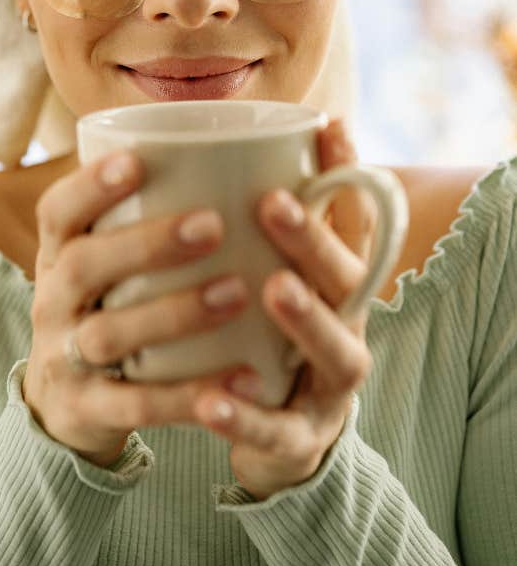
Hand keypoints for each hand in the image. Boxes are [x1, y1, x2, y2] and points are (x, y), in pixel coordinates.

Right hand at [22, 150, 255, 466]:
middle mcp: (52, 301)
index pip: (57, 211)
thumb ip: (147, 214)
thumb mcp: (107, 260)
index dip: (89, 185)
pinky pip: (136, 405)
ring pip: (109, 334)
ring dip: (174, 312)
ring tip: (237, 292)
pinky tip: (243, 378)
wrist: (65, 403)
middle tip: (213, 224)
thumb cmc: (109, 305)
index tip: (137, 160)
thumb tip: (243, 150)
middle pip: (83, 266)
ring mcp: (65, 358)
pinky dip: (189, 396)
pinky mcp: (87, 410)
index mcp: (58, 254)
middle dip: (147, 243)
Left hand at [192, 118, 376, 500]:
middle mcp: (347, 327)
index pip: (352, 223)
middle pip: (347, 281)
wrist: (276, 439)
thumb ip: (250, 223)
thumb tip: (213, 145)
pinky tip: (212, 399)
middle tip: (274, 203)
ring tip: (272, 289)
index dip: (346, 175)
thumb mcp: (267, 275)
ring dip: (306, 319)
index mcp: (336, 284)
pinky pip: (279, 431)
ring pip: (335, 352)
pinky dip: (247, 417)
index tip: (327, 126)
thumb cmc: (269, 338)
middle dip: (315, 240)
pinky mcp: (301, 439)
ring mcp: (330, 385)